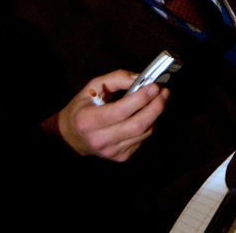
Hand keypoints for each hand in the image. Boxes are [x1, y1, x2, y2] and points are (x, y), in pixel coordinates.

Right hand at [48, 70, 168, 161]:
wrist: (71, 137)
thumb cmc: (83, 108)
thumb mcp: (93, 87)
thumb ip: (116, 79)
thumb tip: (140, 78)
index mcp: (88, 121)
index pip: (121, 111)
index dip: (141, 98)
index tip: (155, 86)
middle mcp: (99, 139)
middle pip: (137, 125)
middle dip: (156, 107)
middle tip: (164, 92)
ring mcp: (111, 151)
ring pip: (143, 133)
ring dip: (155, 115)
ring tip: (159, 100)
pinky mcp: (120, 157)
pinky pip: (142, 140)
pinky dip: (148, 125)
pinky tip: (146, 115)